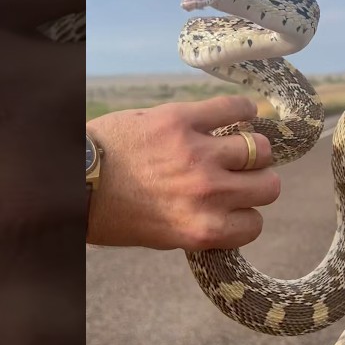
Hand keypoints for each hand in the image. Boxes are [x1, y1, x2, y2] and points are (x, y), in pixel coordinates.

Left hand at [85, 96, 279, 250]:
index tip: (234, 207)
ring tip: (236, 145)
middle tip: (239, 176)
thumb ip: (200, 224)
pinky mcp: (183, 120)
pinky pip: (232, 108)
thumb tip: (231, 209)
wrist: (76, 179)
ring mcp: (198, 155)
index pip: (254, 224)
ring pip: (259, 148)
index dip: (245, 214)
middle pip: (268, 186)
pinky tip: (242, 112)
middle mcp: (208, 194)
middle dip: (256, 182)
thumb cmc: (114, 212)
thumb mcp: (162, 236)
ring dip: (251, 148)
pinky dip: (243, 109)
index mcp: (202, 229)